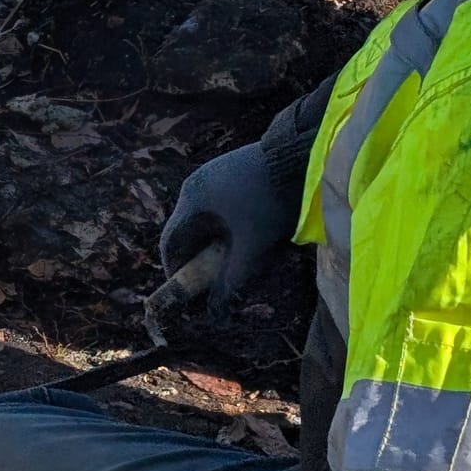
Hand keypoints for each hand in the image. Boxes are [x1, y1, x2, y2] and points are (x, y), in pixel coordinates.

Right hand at [159, 142, 299, 308]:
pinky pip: (219, 204)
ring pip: (205, 217)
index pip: (171, 242)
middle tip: (213, 278)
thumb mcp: (252, 247)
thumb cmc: (270, 202)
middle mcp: (195, 184)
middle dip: (198, 257)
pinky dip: (226, 224)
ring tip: (233, 257)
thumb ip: (232, 281)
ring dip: (214, 240)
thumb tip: (216, 313)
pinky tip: (247, 232)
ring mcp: (213, 173)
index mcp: (191, 201)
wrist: (300, 156)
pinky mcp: (232, 169)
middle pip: (187, 230)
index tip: (187, 292)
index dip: (175, 270)